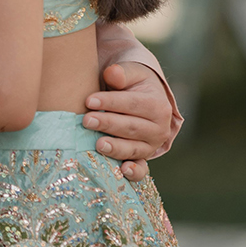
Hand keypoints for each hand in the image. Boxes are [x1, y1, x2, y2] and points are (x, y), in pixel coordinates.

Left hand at [83, 60, 173, 179]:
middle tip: (86, 120)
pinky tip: (122, 171)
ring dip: (115, 148)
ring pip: (133, 149)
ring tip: (98, 144)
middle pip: (131, 127)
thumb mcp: (131, 74)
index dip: (111, 102)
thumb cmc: (133, 85)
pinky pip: (141, 170)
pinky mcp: (142, 159)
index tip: (89, 100)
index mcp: (158, 105)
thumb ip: (122, 74)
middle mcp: (159, 129)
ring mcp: (151, 146)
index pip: (133, 104)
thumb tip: (112, 73)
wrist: (143, 101)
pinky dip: (134, 172)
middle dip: (108, 124)